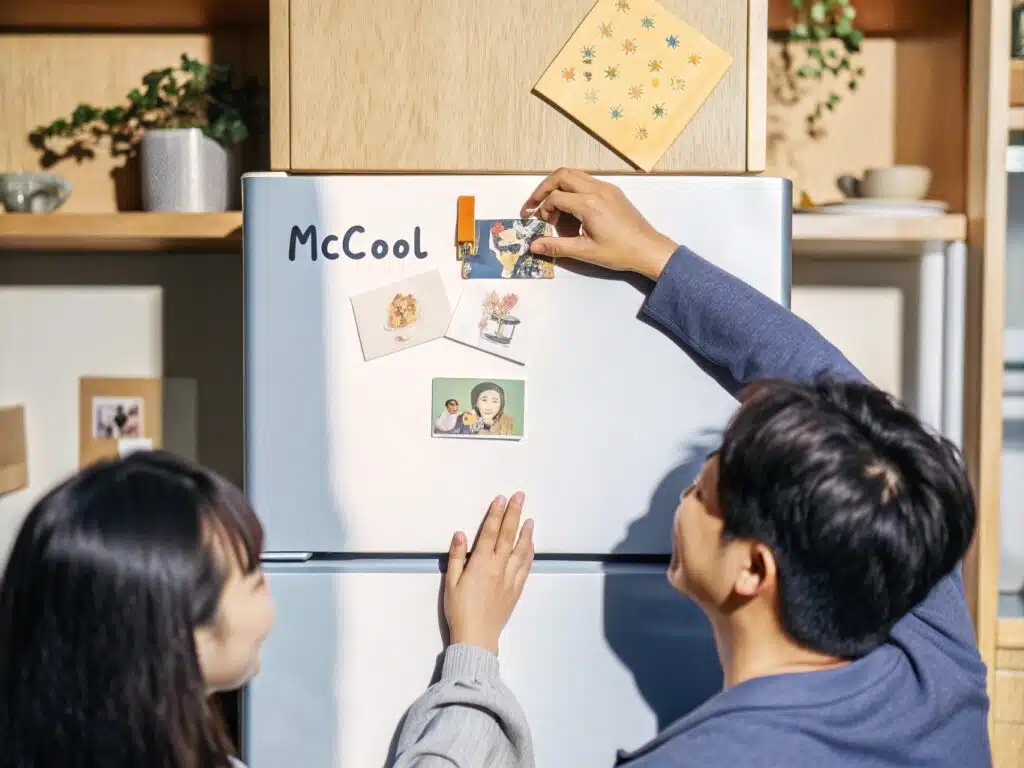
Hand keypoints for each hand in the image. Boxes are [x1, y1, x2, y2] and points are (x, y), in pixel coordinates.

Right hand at [444, 492, 534, 654]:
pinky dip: (529, 553)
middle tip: (520, 497)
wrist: (477, 637)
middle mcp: (499, 567)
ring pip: (521, 550)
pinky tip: (530, 545)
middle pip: (508, 535)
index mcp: (481, 563)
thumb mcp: (451, 582)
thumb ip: (456, 557)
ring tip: (529, 518)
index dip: (496, 514)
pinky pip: (526, 567)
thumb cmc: (459, 610)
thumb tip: (460, 534)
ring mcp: (510, 578)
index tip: (501, 499)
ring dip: (525, 532)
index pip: (490, 532)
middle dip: (514, 514)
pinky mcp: (516, 589)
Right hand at [519, 168, 677, 279]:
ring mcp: (606, 187)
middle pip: (561, 175)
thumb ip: (557, 246)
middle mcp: (597, 189)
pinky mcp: (612, 190)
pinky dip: (572, 188)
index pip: (555, 197)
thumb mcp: (585, 252)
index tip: (541, 224)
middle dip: (544, 188)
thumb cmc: (619, 252)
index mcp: (589, 204)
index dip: (543, 209)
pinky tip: (571, 207)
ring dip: (558, 186)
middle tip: (534, 205)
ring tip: (550, 206)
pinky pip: (586, 180)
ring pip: (574, 174)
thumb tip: (533, 246)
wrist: (648, 249)